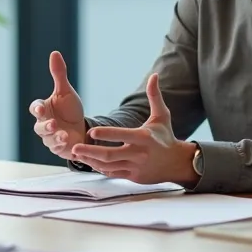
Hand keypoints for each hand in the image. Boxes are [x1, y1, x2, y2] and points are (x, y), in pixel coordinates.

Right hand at [30, 51, 86, 159]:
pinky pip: (58, 148)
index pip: (35, 108)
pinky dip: (63, 146)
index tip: (41, 108)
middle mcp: (44, 124)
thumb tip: (54, 53)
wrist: (81, 129)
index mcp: (44, 109)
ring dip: (55, 137)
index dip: (37, 108)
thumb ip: (59, 75)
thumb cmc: (70, 110)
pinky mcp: (59, 148)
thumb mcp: (66, 91)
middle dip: (45, 126)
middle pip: (39, 126)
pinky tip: (70, 143)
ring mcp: (51, 138)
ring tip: (63, 135)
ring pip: (48, 139)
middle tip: (52, 123)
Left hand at [70, 74, 197, 185]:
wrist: (177, 163)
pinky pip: (113, 173)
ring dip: (91, 161)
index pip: (122, 135)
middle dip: (91, 152)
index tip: (91, 130)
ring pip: (109, 166)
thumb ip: (154, 96)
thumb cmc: (166, 136)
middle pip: (110, 154)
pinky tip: (89, 162)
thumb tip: (154, 75)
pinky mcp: (133, 177)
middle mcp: (139, 154)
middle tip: (74, 147)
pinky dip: (100, 168)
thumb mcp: (162, 115)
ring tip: (77, 154)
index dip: (106, 134)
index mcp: (144, 137)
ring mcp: (135, 167)